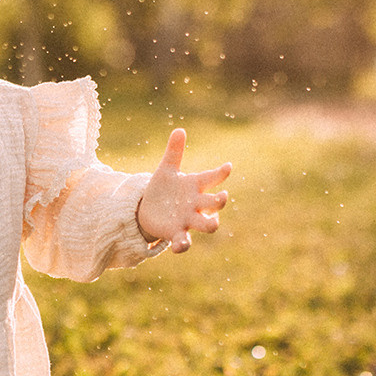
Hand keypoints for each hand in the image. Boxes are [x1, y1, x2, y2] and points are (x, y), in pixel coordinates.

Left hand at [136, 128, 231, 252]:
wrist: (148, 210)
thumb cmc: (163, 188)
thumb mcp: (166, 170)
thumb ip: (174, 152)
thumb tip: (179, 130)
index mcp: (194, 186)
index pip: (211, 178)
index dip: (220, 173)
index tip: (228, 166)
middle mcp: (196, 204)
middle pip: (214, 204)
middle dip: (219, 201)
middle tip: (222, 197)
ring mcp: (188, 220)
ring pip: (207, 225)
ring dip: (211, 224)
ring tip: (213, 223)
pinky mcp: (176, 233)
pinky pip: (184, 242)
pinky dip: (183, 245)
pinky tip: (179, 245)